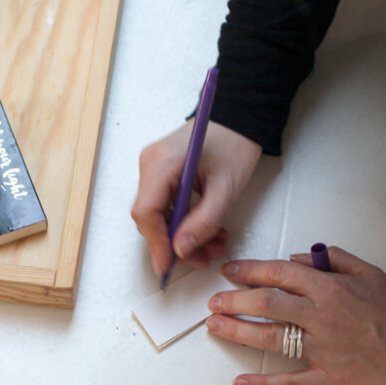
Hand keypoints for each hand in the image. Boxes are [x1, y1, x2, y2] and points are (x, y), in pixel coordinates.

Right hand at [133, 121, 261, 278]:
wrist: (239, 119)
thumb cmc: (235, 144)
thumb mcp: (226, 189)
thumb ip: (204, 222)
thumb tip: (180, 250)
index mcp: (162, 162)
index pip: (146, 211)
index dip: (156, 243)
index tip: (169, 265)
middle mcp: (150, 164)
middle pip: (150, 216)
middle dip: (176, 242)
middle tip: (204, 257)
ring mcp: (153, 168)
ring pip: (159, 215)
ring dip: (184, 235)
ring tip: (215, 244)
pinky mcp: (161, 173)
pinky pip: (165, 205)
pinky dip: (185, 221)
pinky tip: (208, 229)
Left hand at [205, 245, 385, 384]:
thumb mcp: (370, 272)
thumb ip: (332, 260)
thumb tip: (296, 258)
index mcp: (330, 289)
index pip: (279, 274)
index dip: (250, 271)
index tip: (229, 272)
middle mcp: (321, 318)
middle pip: (266, 305)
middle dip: (234, 301)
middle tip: (213, 302)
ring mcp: (323, 350)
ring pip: (272, 339)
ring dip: (239, 332)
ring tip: (216, 328)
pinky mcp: (330, 379)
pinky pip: (292, 384)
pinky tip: (240, 382)